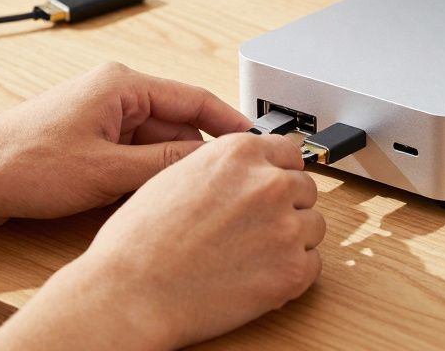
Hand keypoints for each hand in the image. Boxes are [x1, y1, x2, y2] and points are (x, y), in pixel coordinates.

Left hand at [0, 62, 250, 227]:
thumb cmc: (21, 165)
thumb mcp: (106, 170)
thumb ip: (163, 163)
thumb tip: (209, 160)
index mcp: (121, 84)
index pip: (194, 97)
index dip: (229, 122)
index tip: (254, 142)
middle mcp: (113, 92)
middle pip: (177, 123)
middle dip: (195, 154)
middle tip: (220, 183)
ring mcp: (100, 116)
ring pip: (155, 141)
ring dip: (165, 168)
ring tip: (179, 196)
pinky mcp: (89, 138)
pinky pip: (133, 152)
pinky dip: (143, 173)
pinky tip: (147, 197)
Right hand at [0, 132, 324, 349]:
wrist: (130, 293)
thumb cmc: (139, 241)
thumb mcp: (177, 174)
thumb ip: (222, 167)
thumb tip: (247, 170)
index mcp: (240, 153)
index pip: (290, 152)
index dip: (279, 173)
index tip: (273, 187)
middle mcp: (268, 183)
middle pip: (305, 188)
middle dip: (286, 207)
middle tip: (256, 229)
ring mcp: (285, 226)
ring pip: (313, 225)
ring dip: (292, 239)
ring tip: (253, 255)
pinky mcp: (292, 270)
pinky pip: (313, 264)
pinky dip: (293, 272)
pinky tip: (259, 276)